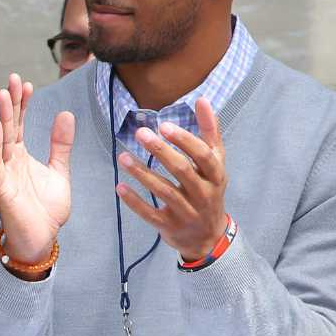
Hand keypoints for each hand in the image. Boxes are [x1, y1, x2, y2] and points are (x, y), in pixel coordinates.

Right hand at [0, 75, 74, 260]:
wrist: (41, 239)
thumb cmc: (46, 209)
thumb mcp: (59, 171)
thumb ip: (61, 145)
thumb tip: (65, 114)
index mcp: (21, 156)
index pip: (19, 124)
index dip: (23, 104)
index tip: (27, 84)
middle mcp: (9, 161)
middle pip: (9, 126)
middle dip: (11, 103)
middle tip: (13, 79)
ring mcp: (3, 173)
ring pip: (0, 140)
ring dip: (2, 117)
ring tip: (4, 95)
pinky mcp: (0, 187)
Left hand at [117, 97, 229, 260]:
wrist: (208, 236)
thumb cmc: (209, 189)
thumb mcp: (215, 163)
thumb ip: (209, 132)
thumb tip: (202, 100)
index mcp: (216, 175)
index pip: (203, 156)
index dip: (185, 141)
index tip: (164, 125)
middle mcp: (204, 194)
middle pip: (182, 171)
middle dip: (161, 151)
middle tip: (140, 133)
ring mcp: (187, 212)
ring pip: (164, 191)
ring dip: (142, 173)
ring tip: (122, 157)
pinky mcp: (169, 227)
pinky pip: (150, 214)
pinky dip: (134, 201)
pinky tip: (119, 187)